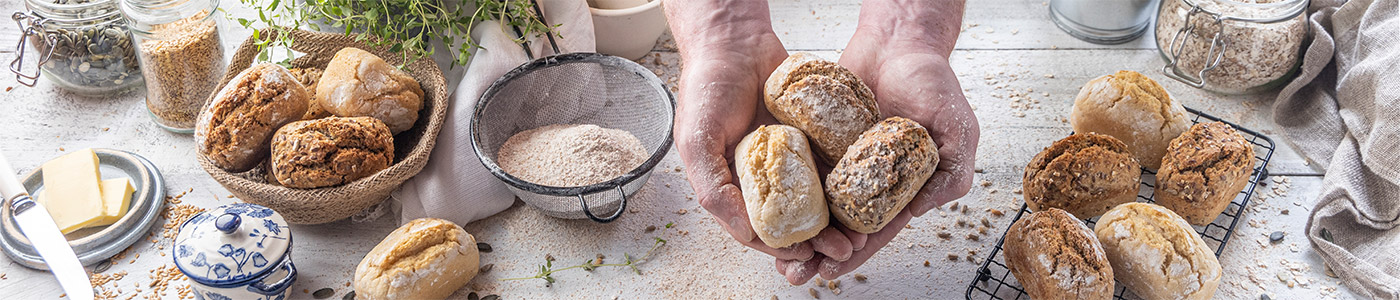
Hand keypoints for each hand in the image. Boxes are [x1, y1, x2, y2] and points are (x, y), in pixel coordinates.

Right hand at [663, 0, 856, 263]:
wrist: (735, 41)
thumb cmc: (707, 87)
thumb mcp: (697, 142)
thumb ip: (714, 190)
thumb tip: (744, 234)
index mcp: (731, 186)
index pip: (758, 229)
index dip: (782, 247)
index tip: (807, 256)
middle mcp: (762, 178)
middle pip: (793, 222)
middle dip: (817, 241)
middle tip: (842, 250)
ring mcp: (788, 159)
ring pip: (816, 201)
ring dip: (836, 221)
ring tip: (858, 234)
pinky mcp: (810, 138)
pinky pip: (829, 166)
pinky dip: (845, 186)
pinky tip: (862, 198)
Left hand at [778, 0, 977, 281]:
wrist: (898, 40)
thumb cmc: (933, 81)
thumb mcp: (957, 127)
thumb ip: (952, 170)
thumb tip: (926, 208)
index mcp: (904, 187)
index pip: (878, 230)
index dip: (857, 252)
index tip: (832, 269)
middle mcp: (871, 180)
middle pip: (843, 226)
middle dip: (820, 252)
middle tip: (794, 272)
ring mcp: (845, 161)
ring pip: (818, 205)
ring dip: (800, 230)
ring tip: (775, 252)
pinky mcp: (822, 140)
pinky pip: (802, 169)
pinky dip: (788, 190)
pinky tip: (768, 208)